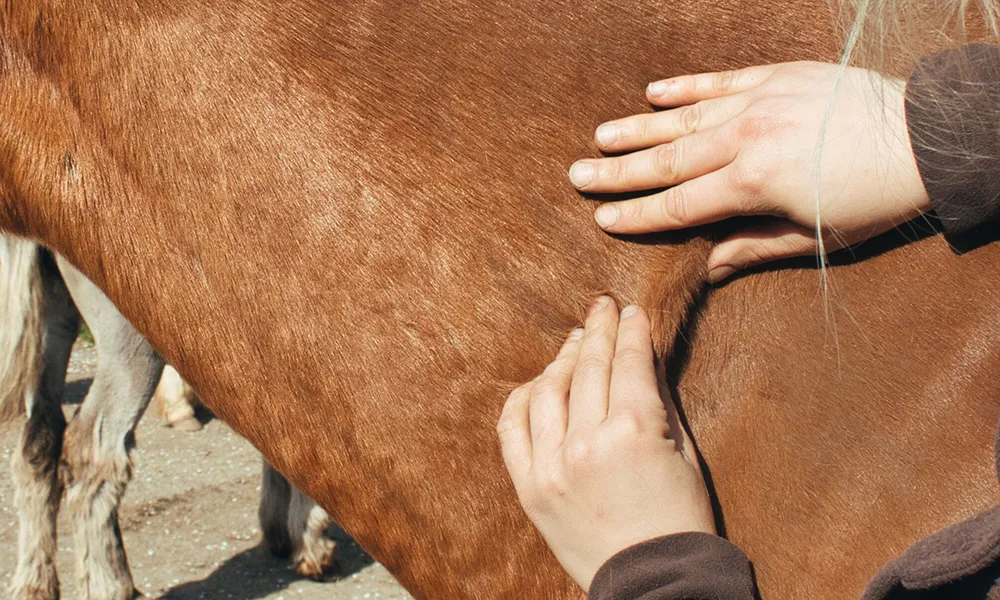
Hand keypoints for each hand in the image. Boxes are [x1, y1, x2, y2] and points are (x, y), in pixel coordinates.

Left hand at [497, 297, 714, 589]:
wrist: (654, 584)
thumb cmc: (680, 519)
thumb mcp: (684, 453)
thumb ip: (659, 399)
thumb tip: (642, 356)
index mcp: (635, 431)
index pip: (628, 361)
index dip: (630, 329)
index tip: (630, 310)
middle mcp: (587, 442)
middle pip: (587, 367)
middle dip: (597, 330)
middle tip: (600, 306)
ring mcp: (552, 465)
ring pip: (547, 390)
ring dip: (561, 359)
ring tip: (573, 340)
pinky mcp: (530, 488)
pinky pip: (512, 428)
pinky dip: (522, 399)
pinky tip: (537, 382)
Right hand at [568, 62, 930, 281]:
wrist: (925, 136)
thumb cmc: (873, 199)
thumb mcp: (815, 237)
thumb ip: (754, 248)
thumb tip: (710, 269)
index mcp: (752, 184)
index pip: (679, 204)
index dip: (637, 215)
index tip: (602, 219)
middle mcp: (745, 138)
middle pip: (667, 160)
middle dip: (619, 172)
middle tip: (578, 175)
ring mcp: (759, 102)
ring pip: (683, 118)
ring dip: (638, 129)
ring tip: (600, 136)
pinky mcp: (777, 77)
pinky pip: (719, 81)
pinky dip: (684, 88)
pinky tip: (654, 93)